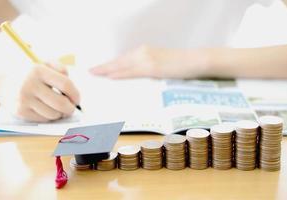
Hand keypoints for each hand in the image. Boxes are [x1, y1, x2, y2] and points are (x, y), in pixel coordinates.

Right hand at [14, 63, 79, 121]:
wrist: (4, 83)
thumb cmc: (32, 74)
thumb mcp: (45, 64)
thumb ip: (61, 69)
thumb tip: (71, 87)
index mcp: (38, 71)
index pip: (66, 85)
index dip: (76, 94)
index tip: (77, 99)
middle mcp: (30, 85)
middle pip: (61, 103)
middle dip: (71, 108)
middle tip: (71, 107)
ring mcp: (24, 99)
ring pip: (53, 114)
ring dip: (60, 114)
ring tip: (58, 108)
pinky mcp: (20, 112)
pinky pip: (44, 120)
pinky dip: (50, 117)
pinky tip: (47, 110)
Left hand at [90, 45, 209, 78]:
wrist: (196, 60)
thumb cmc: (181, 63)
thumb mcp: (161, 63)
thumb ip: (149, 67)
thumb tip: (139, 77)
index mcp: (144, 51)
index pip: (123, 59)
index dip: (110, 64)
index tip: (100, 68)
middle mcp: (143, 53)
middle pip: (119, 61)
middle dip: (103, 67)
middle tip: (90, 72)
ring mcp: (147, 59)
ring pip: (122, 66)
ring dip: (107, 71)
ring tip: (95, 75)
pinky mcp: (152, 68)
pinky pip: (132, 72)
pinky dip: (119, 74)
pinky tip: (110, 77)